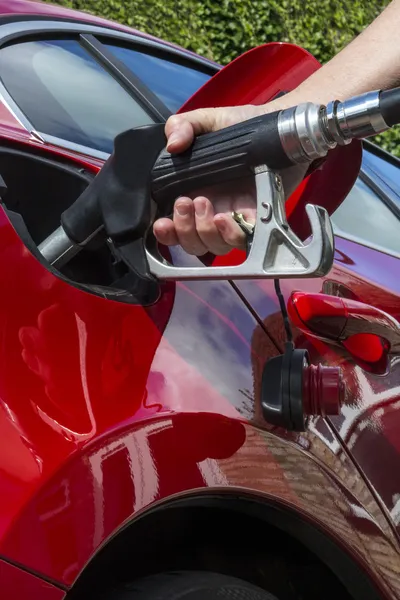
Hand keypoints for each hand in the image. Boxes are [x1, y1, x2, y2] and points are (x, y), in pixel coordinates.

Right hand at [152, 99, 306, 255]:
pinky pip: (242, 240)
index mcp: (194, 193)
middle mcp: (213, 210)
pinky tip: (227, 217)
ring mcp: (235, 217)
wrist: (279, 127)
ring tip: (206, 205)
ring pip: (214, 245)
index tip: (161, 224)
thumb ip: (183, 125)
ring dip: (204, 231)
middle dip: (184, 229)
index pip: (174, 227)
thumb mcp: (207, 121)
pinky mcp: (257, 220)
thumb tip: (172, 144)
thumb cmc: (243, 126)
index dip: (167, 233)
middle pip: (192, 242)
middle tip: (186, 202)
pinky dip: (231, 234)